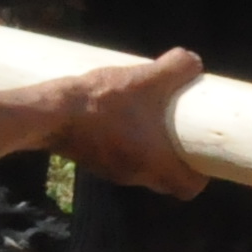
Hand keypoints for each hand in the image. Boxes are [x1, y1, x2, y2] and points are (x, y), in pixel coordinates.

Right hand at [56, 49, 207, 199]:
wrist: (49, 113)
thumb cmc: (104, 101)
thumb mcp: (147, 78)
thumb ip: (177, 68)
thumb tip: (195, 63)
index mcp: (156, 166)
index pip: (188, 189)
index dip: (200, 176)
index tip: (203, 155)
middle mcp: (136, 176)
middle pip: (166, 179)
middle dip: (176, 159)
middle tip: (181, 132)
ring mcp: (112, 171)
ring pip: (142, 167)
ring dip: (149, 148)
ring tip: (152, 118)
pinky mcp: (92, 159)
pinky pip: (119, 157)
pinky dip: (126, 142)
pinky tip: (122, 116)